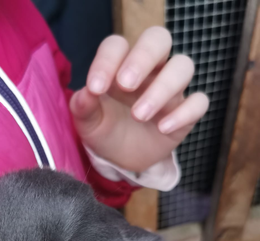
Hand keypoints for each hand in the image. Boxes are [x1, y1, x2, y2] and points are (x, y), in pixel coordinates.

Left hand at [69, 27, 208, 172]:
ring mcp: (171, 89)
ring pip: (183, 66)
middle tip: (126, 85)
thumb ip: (83, 106)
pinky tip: (162, 128)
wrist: (122, 160)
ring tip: (139, 115)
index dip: (107, 61)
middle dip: (143, 58)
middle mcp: (150, 70)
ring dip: (162, 88)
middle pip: (158, 39)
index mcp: (121, 64)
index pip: (117, 45)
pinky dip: (184, 113)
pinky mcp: (185, 113)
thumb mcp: (88, 123)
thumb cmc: (105, 132)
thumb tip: (86, 94)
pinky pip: (199, 102)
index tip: (95, 88)